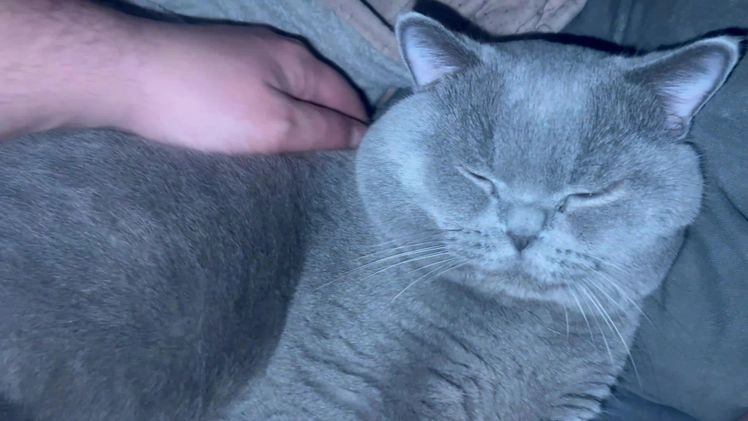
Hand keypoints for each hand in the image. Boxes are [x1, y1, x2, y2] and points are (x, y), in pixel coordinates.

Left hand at [126, 23, 367, 153]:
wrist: (125, 74)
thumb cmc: (204, 103)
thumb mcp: (275, 124)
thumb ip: (322, 129)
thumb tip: (363, 135)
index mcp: (299, 60)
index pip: (347, 97)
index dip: (360, 129)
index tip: (366, 162)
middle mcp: (277, 48)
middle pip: (320, 90)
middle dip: (333, 122)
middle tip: (337, 163)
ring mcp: (244, 51)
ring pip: (290, 88)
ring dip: (302, 116)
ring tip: (304, 152)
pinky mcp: (215, 61)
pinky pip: (262, 87)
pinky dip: (273, 109)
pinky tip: (264, 127)